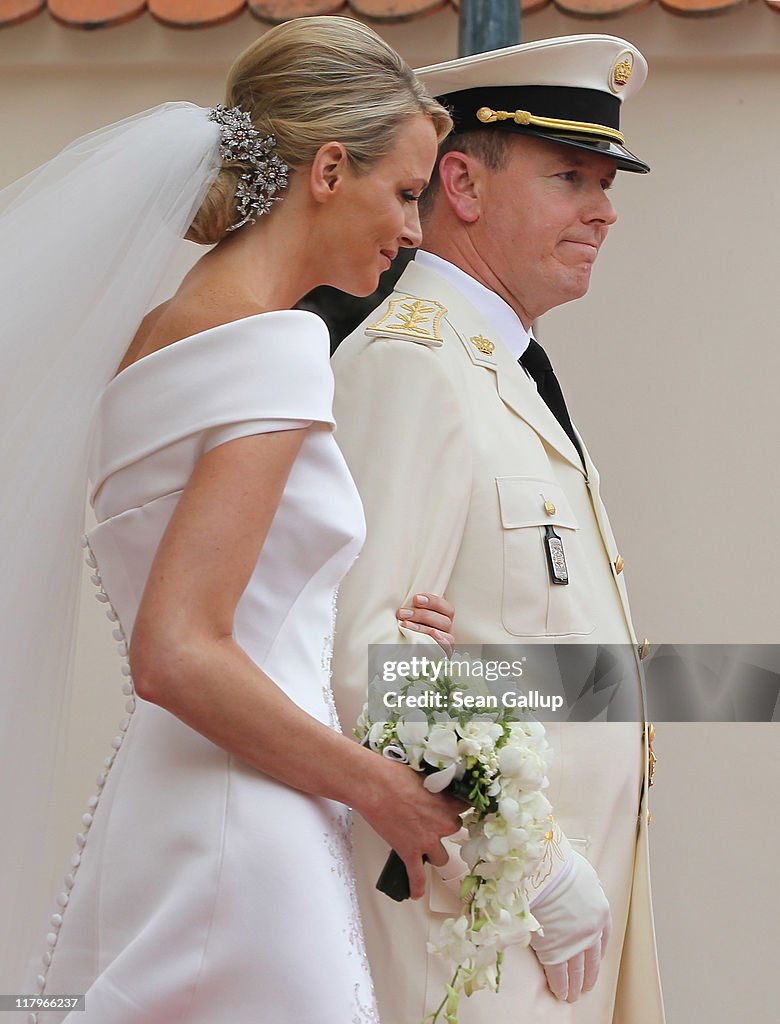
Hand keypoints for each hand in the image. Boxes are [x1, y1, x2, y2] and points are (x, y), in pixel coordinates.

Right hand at [355, 755, 464, 900]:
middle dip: (443, 826)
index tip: (454, 806)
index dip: (458, 806)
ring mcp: (426, 841)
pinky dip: (417, 886)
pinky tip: (416, 894)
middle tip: (429, 819)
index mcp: (448, 803)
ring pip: (442, 857)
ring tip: (425, 847)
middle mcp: (442, 824)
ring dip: (435, 853)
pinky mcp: (409, 853)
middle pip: (454, 830)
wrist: (374, 786)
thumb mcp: (423, 775)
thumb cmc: (394, 775)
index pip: (466, 807)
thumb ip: (434, 787)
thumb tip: (434, 789)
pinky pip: (417, 876)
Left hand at [396, 593, 454, 653]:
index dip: (433, 601)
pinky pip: (447, 649)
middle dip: (422, 615)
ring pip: (445, 634)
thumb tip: (409, 600)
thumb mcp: (409, 618)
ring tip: (404, 625)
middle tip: (402, 613)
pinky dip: (440, 642)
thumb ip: (413, 609)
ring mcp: (446, 645)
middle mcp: (446, 632)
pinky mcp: (443, 656)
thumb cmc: (405, 632)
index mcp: (443, 619)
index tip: (415, 599)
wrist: (401, 658)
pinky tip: (431, 636)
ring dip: (423, 628)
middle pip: (445, 621)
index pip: (447, 608)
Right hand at [529, 851, 611, 1002]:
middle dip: (589, 975)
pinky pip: (559, 973)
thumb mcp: (586, 875)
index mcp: (601, 913)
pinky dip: (560, 984)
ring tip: (572, 995)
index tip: (595, 959)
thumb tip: (585, 890)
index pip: (604, 938)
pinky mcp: (555, 951)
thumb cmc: (563, 868)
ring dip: (576, 984)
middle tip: (586, 986)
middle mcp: (591, 932)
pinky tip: (560, 992)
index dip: (599, 950)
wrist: (547, 874)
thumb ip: (588, 889)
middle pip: (592, 959)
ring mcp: (574, 943)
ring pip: (577, 970)